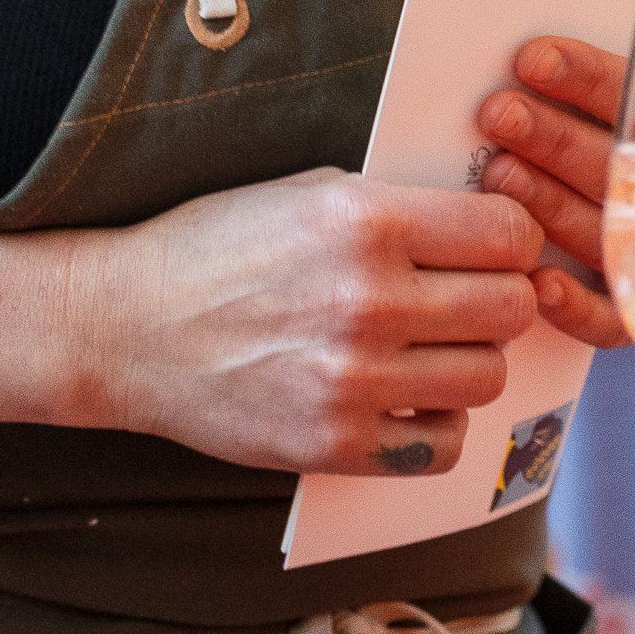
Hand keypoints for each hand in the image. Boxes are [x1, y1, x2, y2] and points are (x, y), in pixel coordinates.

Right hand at [65, 168, 550, 479]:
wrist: (122, 329)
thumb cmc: (215, 248)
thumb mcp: (307, 189)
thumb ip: (399, 207)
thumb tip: (488, 220)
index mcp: (365, 221)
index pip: (509, 236)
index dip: (511, 240)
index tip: (491, 247)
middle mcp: (367, 300)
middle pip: (512, 309)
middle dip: (500, 299)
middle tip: (468, 298)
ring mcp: (352, 380)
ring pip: (485, 377)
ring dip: (468, 361)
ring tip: (430, 348)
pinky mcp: (333, 444)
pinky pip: (441, 444)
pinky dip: (436, 423)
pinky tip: (406, 398)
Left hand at [472, 37, 630, 353]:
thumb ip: (630, 75)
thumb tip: (545, 54)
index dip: (587, 76)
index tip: (530, 59)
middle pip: (618, 164)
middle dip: (554, 138)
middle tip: (499, 113)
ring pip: (603, 231)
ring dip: (550, 203)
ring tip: (499, 172)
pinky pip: (611, 318)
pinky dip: (577, 306)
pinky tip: (539, 282)